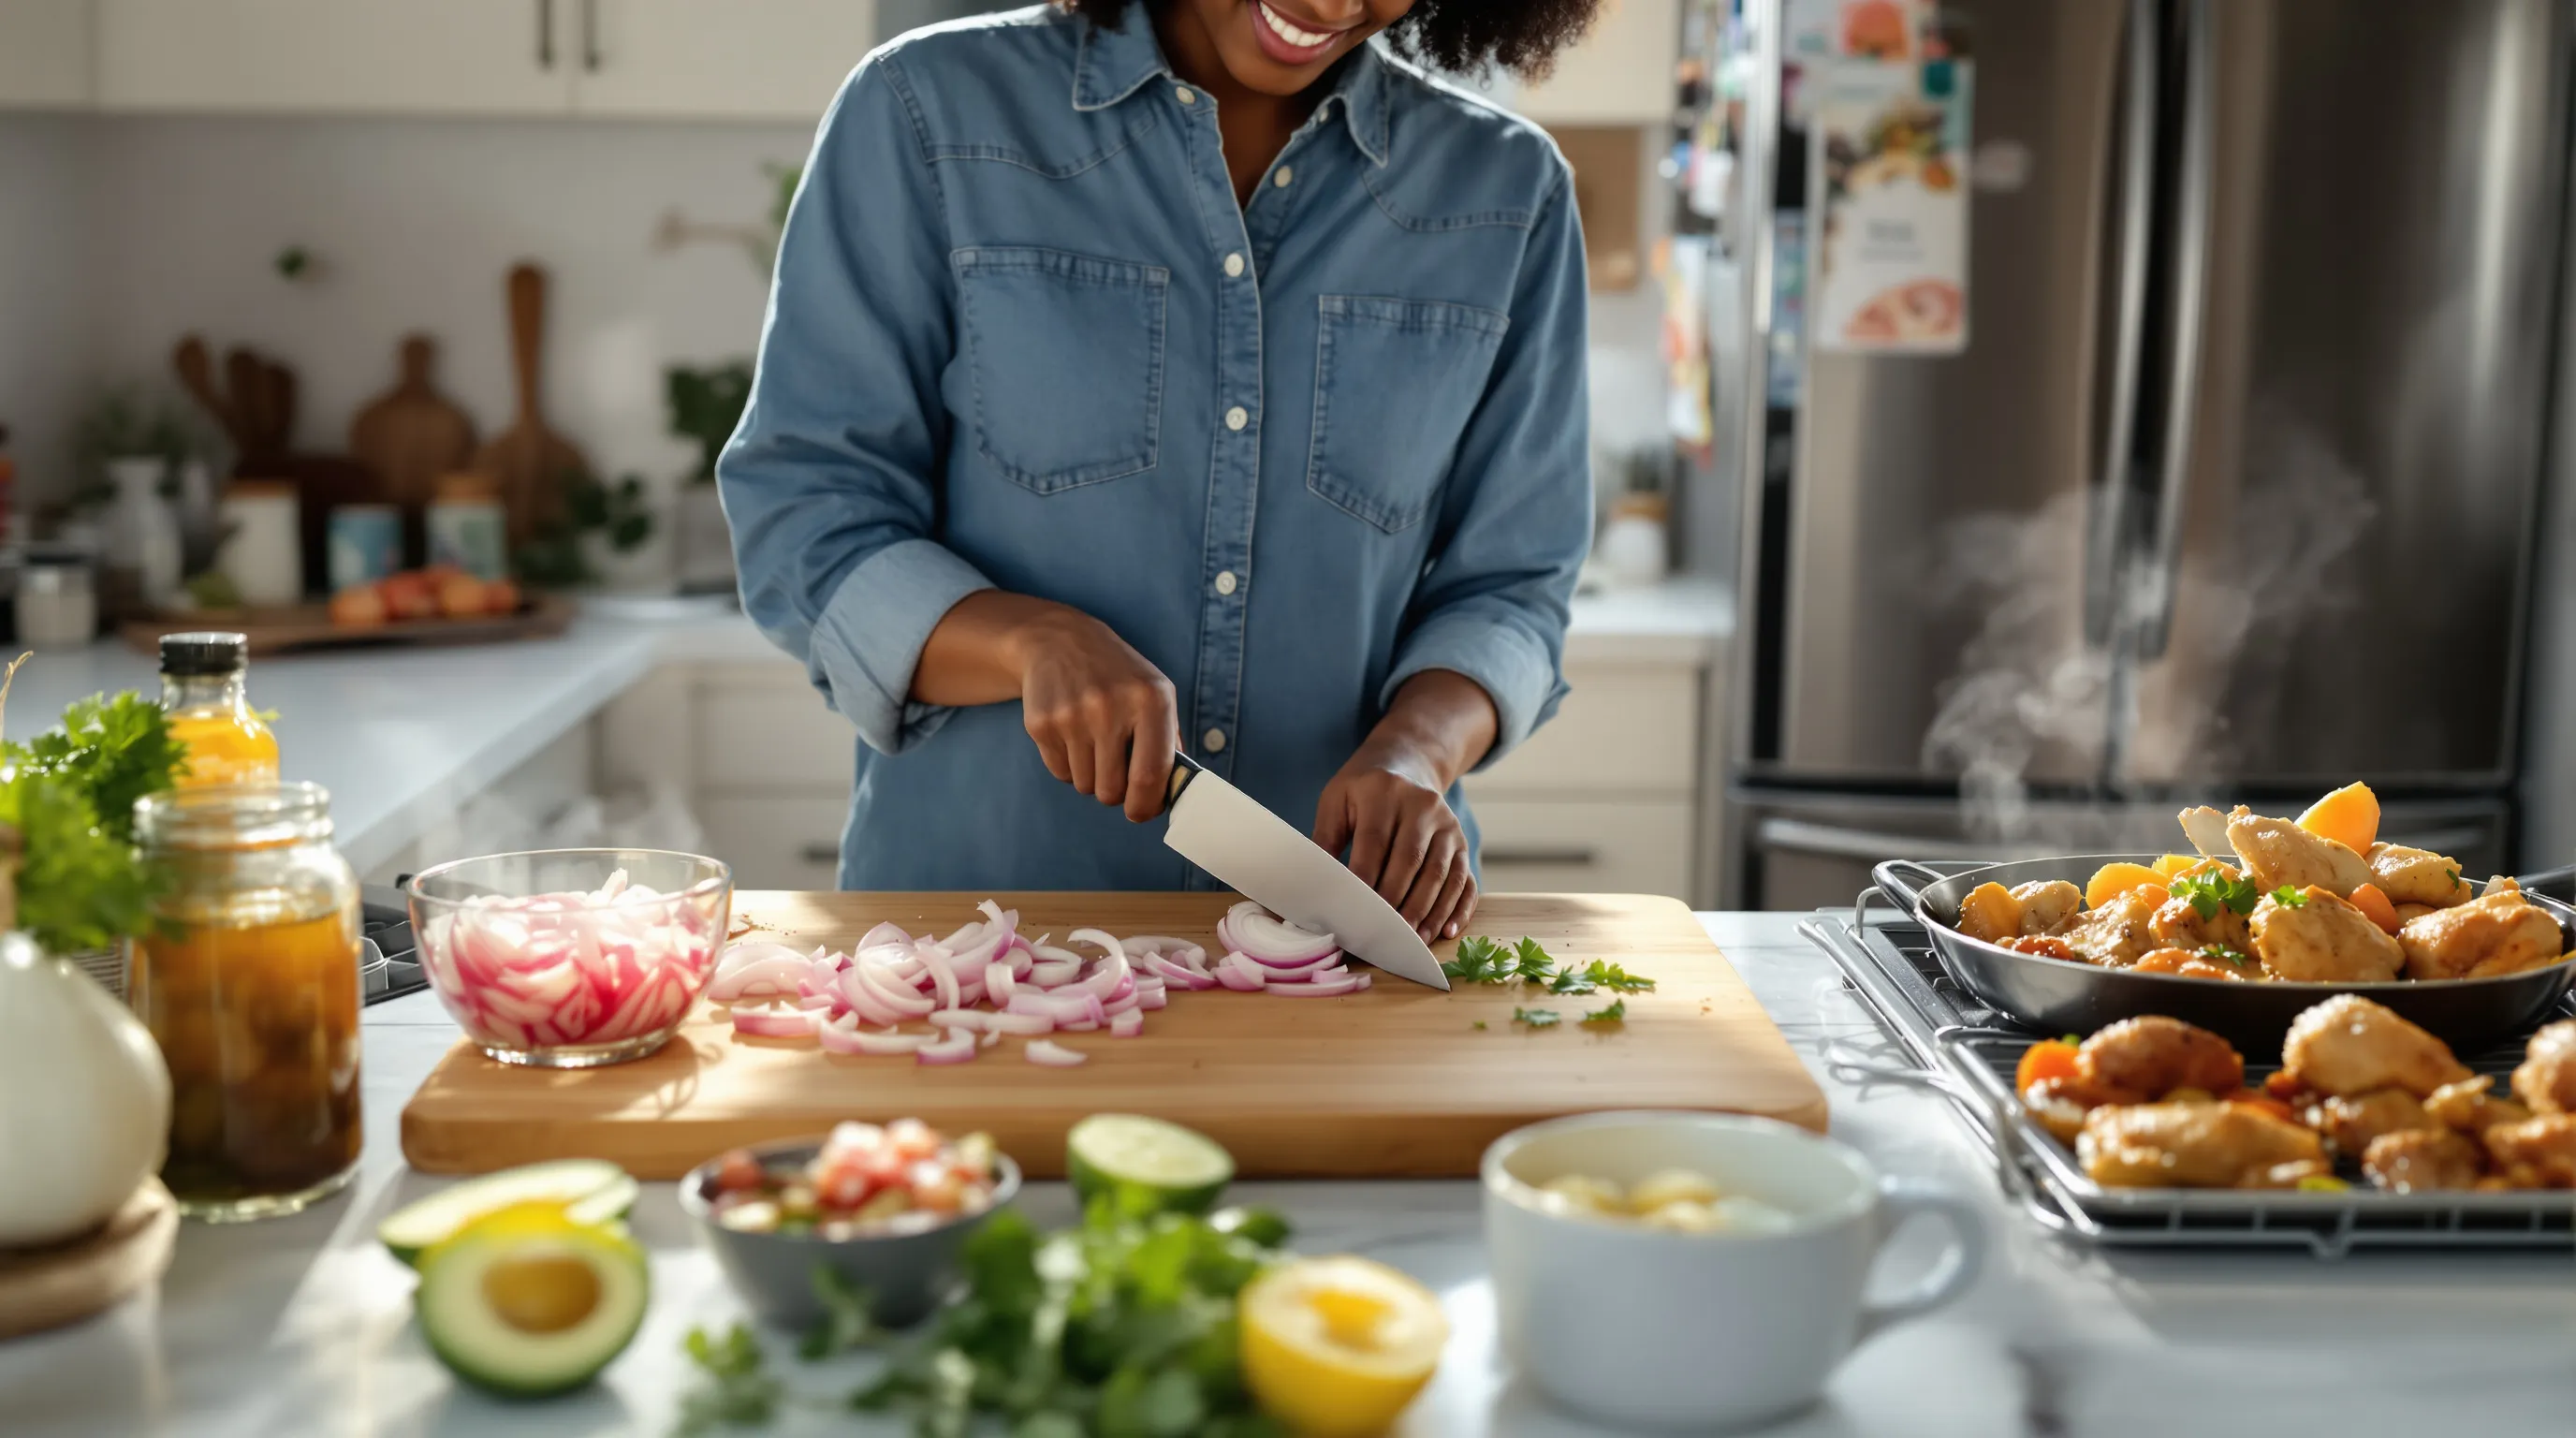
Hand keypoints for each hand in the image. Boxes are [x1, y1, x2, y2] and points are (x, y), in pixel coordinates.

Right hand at [1011, 606, 1178, 821]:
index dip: (1147, 805)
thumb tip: (1174, 790)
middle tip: (1115, 771)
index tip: (1141, 812)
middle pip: (1112, 790)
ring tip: (1093, 741)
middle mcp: (1110, 707)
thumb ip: (1170, 740)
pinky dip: (1068, 765)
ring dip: (1091, 776)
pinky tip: (1071, 733)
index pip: (1150, 774)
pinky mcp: (1041, 724)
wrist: (1058, 641)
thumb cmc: (1117, 674)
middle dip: (1116, 792)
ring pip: (1085, 785)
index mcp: (1150, 700)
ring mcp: (1072, 716)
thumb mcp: (1156, 691)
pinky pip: (1060, 773)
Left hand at [1314, 741, 1478, 940]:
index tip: (1355, 911)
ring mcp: (1448, 824)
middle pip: (1411, 861)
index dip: (1366, 879)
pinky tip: (1446, 931)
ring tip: (1411, 941)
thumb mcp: (1336, 800)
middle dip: (1397, 902)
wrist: (1407, 763)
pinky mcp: (1463, 842)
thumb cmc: (1362, 790)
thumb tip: (1315, 886)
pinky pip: (1465, 879)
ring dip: (1427, 912)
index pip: (1375, 841)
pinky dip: (1459, 908)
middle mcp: (1423, 806)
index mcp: (1384, 792)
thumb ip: (1325, 840)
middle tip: (1383, 935)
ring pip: (1441, 874)